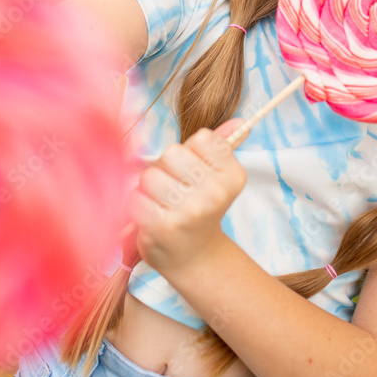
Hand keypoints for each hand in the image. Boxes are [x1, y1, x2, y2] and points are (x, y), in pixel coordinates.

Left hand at [128, 119, 248, 276]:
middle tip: (174, 188)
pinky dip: (138, 206)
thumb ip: (224, 146)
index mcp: (233, 176)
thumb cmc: (200, 207)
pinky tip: (152, 217)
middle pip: (172, 153)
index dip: (191, 152)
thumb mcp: (218, 178)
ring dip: (149, 189)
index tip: (195, 173)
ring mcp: (190, 211)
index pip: (202, 138)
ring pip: (150, 175)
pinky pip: (136, 198)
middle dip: (166, 168)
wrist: (193, 256)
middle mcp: (216, 193)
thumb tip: (241, 121)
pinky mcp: (163, 227)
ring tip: (162, 203)